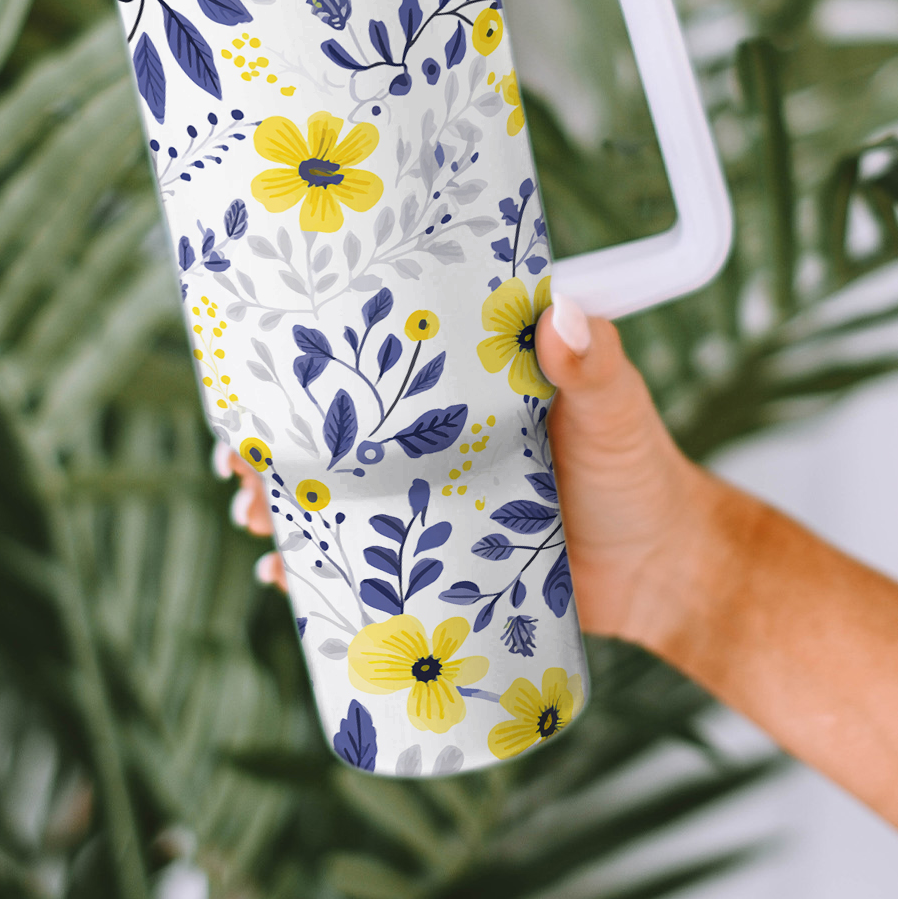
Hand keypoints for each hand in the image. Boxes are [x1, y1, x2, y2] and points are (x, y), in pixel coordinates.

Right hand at [214, 296, 724, 648]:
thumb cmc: (640, 471)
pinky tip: (282, 583)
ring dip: (282, 507)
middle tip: (237, 464)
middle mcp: (430, 437)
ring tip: (253, 523)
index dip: (308, 367)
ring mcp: (426, 499)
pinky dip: (316, 574)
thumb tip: (564, 315)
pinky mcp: (432, 559)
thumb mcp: (615, 408)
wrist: (662, 571)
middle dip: (273, 446)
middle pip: (332, 433)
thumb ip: (593, 364)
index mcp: (461, 385)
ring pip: (333, 497)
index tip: (256, 374)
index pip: (373, 359)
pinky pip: (360, 563)